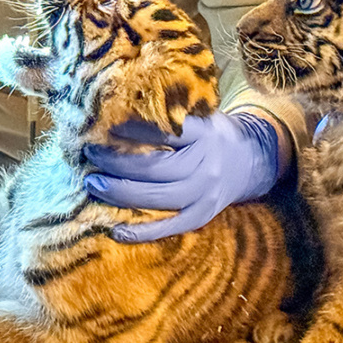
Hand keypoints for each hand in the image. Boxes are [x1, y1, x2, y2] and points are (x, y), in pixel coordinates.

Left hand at [84, 112, 281, 242]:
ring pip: (159, 198)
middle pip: (156, 167)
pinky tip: (116, 230)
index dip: (133, 131)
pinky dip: (143, 232)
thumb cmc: (212, 134)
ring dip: (121, 193)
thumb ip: (170, 116)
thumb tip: (119, 110)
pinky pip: (170, 227)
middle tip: (91, 156)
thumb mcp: (200, 115)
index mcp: (204, 133)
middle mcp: (206, 164)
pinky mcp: (203, 215)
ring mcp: (205, 193)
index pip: (165, 131)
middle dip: (118, 164)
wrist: (251, 161)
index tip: (105, 128)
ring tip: (93, 184)